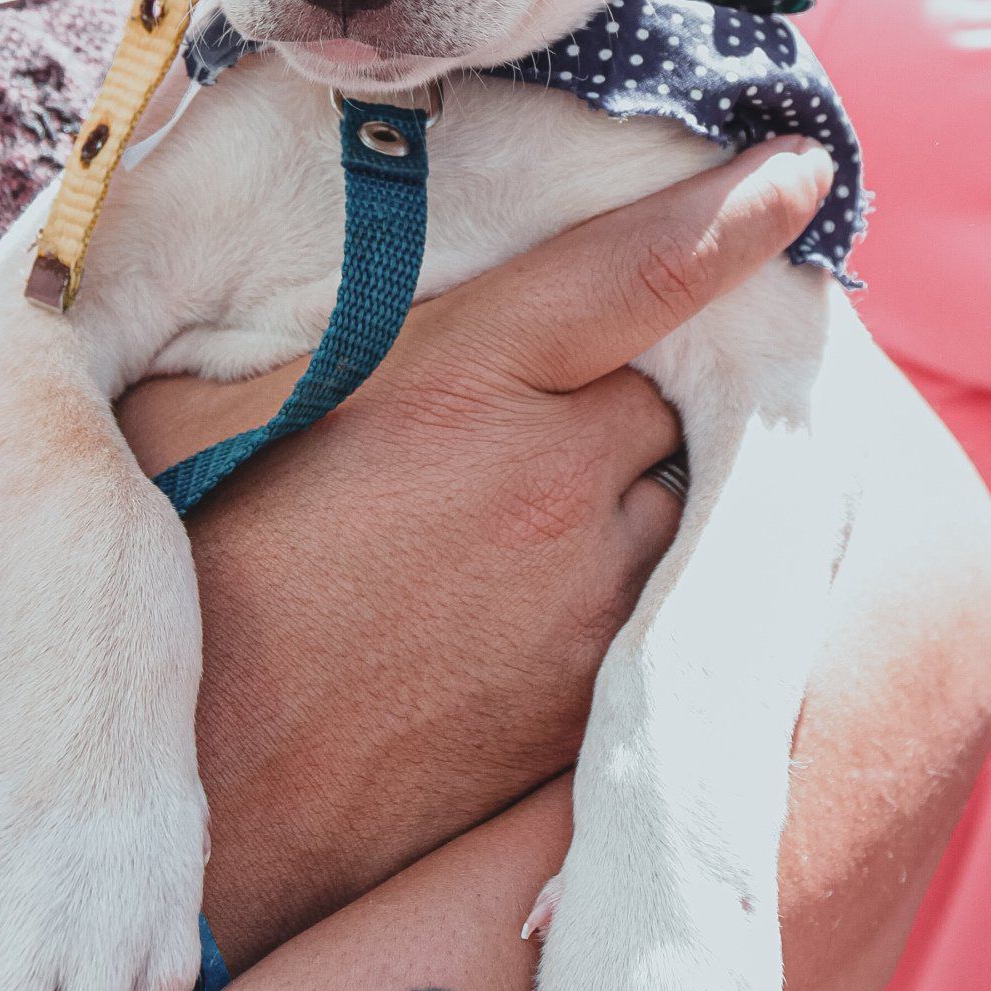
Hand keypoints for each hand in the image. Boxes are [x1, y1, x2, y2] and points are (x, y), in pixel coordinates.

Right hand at [115, 138, 835, 967]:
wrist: (211, 815)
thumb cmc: (191, 594)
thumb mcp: (199, 419)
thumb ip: (298, 331)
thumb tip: (322, 257)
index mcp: (459, 386)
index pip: (635, 270)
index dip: (728, 213)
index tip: (799, 174)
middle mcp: (554, 480)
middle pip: (669, 392)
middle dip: (632, 389)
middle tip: (547, 420)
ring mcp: (595, 598)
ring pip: (679, 502)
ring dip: (636, 496)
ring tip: (530, 529)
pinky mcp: (603, 698)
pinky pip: (660, 607)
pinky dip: (625, 590)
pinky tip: (529, 612)